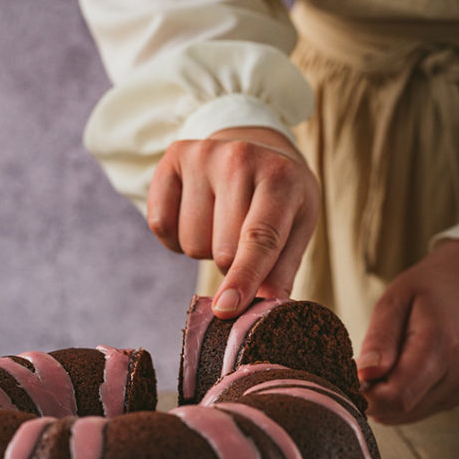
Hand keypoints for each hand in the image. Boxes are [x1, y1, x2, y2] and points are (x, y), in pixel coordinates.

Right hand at [146, 126, 319, 317]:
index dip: (243, 277)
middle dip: (231, 263)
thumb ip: (281, 271)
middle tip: (243, 239)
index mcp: (281, 178)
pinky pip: (160, 225)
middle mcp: (240, 158)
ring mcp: (202, 155)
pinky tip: (196, 216)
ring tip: (220, 222)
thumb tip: (262, 312)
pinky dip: (175, 236)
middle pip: (222, 250)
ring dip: (204, 248)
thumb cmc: (280, 197)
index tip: (226, 309)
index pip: (259, 237)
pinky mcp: (173, 157)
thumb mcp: (297, 226)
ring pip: (191, 243)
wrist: (256, 147)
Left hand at [357, 240, 458, 423]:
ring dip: (387, 398)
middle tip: (363, 367)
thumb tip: (365, 376)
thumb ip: (380, 339)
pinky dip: (403, 397)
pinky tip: (402, 370)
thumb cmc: (426, 290)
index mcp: (442, 345)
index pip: (397, 397)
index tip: (348, 377)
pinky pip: (420, 410)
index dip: (365, 396)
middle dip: (373, 396)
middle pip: (401, 410)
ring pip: (408, 415)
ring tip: (385, 364)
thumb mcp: (394, 301)